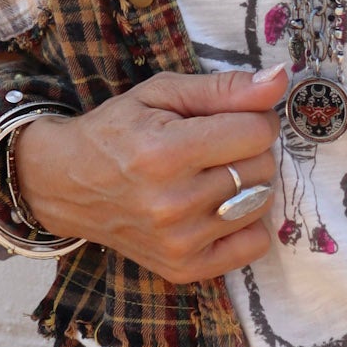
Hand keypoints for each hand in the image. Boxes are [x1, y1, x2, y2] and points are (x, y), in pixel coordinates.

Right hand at [12, 64, 287, 279]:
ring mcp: (179, 241)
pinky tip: (216, 208)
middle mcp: (174, 203)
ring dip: (247, 184)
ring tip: (209, 175)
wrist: (65, 183)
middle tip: (211, 146)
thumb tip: (281, 79)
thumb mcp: (162, 93)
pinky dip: (245, 223)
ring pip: (263, 202)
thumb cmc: (117, 131)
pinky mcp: (183, 268)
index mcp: (166, 152)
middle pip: (263, 167)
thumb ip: (225, 88)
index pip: (258, 132)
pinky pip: (254, 245)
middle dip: (246, 148)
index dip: (251, 117)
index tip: (227, 117)